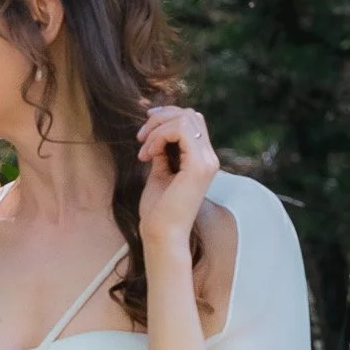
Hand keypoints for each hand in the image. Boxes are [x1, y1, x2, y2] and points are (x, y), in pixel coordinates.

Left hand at [135, 106, 218, 249]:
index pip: (193, 121)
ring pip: (185, 119)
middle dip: (160, 118)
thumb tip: (156, 131)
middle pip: (190, 115)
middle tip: (140, 138)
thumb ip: (162, 152)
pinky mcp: (198, 165)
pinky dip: (159, 136)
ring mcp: (207, 161)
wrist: (161, 235)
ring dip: (157, 128)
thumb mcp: (159, 173)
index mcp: (202, 160)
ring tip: (143, 151)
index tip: (144, 132)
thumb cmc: (157, 211)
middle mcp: (209, 158)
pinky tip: (148, 155)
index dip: (167, 117)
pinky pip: (179, 131)